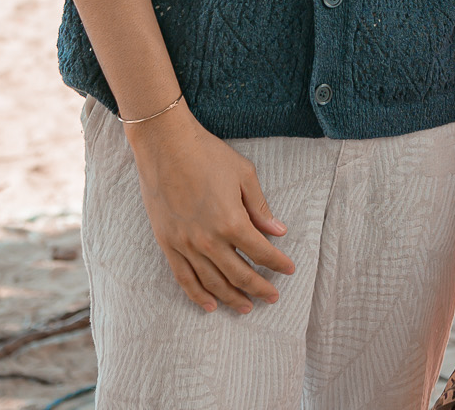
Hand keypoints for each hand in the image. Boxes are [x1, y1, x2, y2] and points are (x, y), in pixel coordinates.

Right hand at [126, 110, 293, 313]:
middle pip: (240, 274)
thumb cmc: (207, 154)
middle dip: (259, 288)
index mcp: (232, 221)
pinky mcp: (167, 243)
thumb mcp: (244, 175)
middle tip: (273, 297)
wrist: (165, 145)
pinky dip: (198, 294)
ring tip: (246, 307)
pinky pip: (184, 277)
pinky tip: (210, 305)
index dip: (278, 263)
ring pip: (213, 282)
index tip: (289, 269)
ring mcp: (186, 244)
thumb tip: (278, 231)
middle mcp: (209, 239)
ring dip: (232, 297)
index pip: (261, 252)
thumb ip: (260, 207)